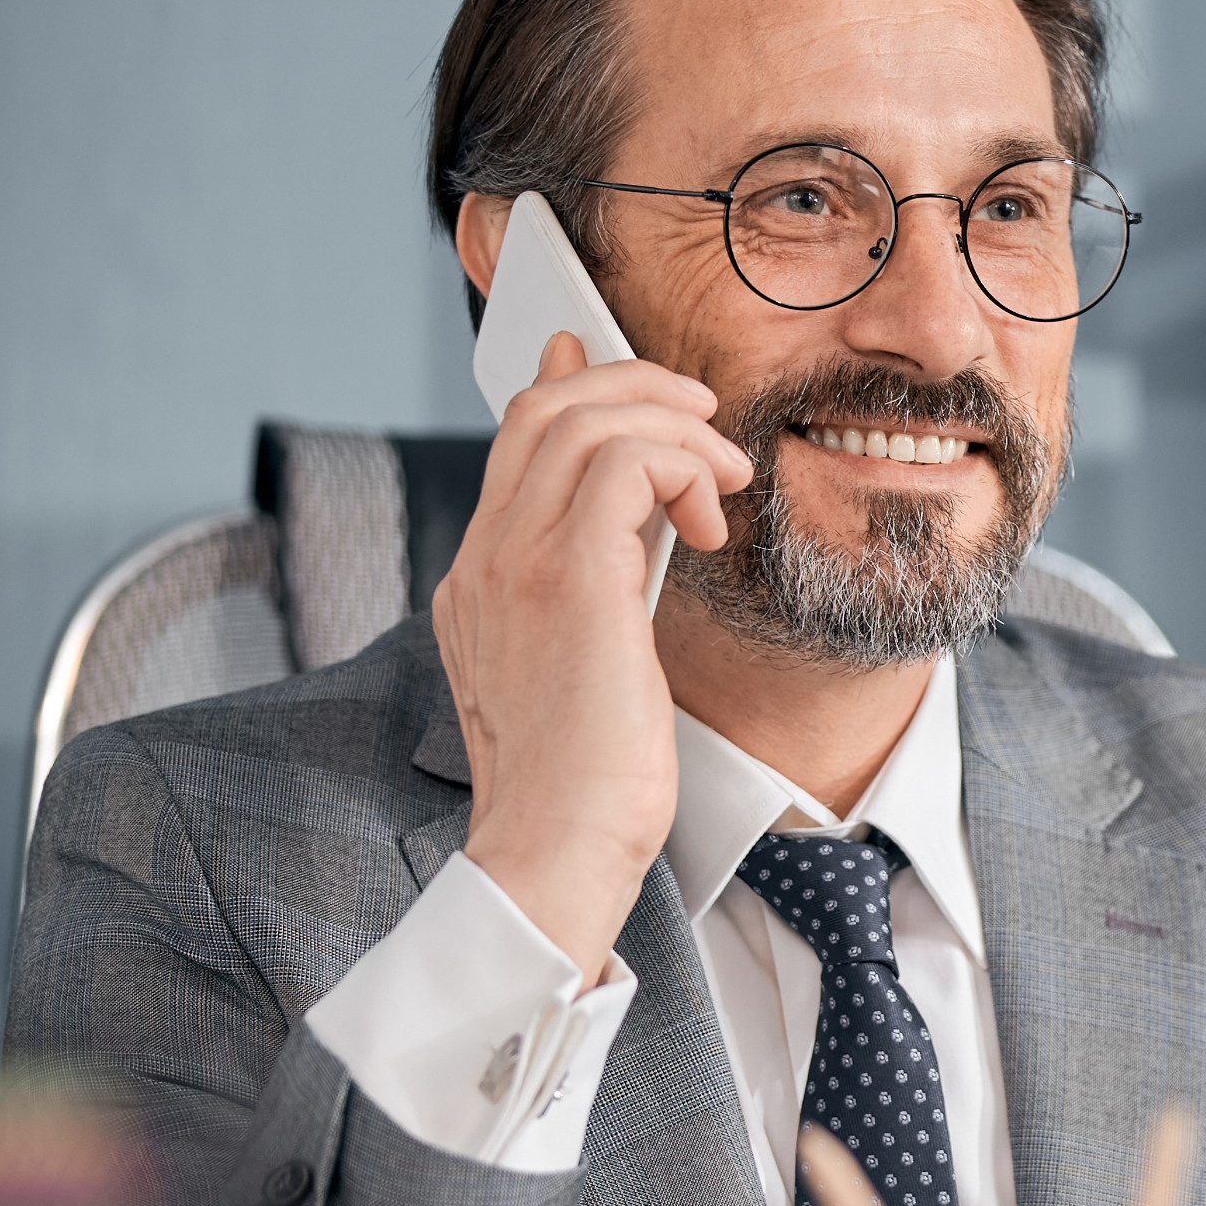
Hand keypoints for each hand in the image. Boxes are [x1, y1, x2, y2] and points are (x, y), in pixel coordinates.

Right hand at [436, 331, 750, 969]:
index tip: (604, 356)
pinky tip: (713, 524)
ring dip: (674, 427)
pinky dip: (681, 466)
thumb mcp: (589, 666)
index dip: (568, 384)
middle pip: (545, 409)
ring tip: (724, 481)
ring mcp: (514, 564)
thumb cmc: (587, 783)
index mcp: (481, 579)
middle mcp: (484, 559)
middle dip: (637, 386)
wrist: (557, 850)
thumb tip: (643, 527)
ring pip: (584, 419)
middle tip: (706, 417)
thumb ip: (601, 588)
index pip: (515, 442)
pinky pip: (623, 464)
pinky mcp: (568, 580)